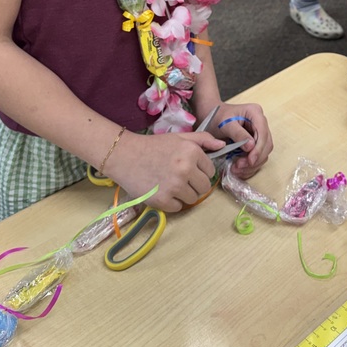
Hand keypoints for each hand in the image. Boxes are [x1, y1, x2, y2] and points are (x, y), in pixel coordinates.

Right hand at [108, 128, 224, 212]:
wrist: (124, 155)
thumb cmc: (153, 146)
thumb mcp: (179, 138)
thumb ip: (203, 139)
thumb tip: (222, 144)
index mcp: (192, 152)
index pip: (210, 171)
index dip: (200, 170)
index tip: (188, 168)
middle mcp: (185, 169)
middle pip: (204, 187)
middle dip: (195, 184)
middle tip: (180, 178)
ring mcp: (174, 186)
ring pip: (193, 199)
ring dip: (184, 194)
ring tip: (170, 184)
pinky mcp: (162, 200)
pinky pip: (178, 208)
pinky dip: (172, 203)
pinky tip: (162, 191)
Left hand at [211, 101, 272, 177]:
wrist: (213, 118)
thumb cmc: (218, 117)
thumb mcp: (225, 124)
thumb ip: (238, 134)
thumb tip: (251, 147)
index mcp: (255, 113)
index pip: (263, 133)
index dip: (259, 149)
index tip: (250, 160)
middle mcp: (260, 123)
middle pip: (266, 144)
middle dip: (255, 158)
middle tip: (239, 166)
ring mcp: (259, 134)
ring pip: (263, 153)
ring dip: (252, 165)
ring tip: (236, 169)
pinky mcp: (256, 143)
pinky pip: (258, 157)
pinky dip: (250, 166)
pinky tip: (239, 170)